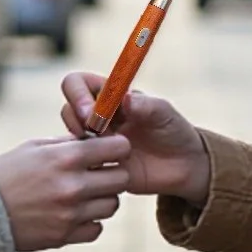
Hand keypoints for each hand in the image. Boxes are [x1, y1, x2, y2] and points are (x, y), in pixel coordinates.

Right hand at [0, 134, 131, 251]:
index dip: (118, 148)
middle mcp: (73, 185)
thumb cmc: (6, 173)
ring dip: (103, 198)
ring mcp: (71, 214)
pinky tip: (74, 213)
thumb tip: (96, 141)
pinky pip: (97, 228)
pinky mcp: (64, 236)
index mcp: (66, 157)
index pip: (118, 149)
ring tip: (85, 194)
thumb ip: (68, 144)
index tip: (111, 151)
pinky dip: (90, 221)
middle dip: (114, 174)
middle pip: (122, 179)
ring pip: (112, 205)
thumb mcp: (34, 147)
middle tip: (100, 173)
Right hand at [59, 72, 210, 207]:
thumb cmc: (174, 131)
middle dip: (76, 120)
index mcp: (110, 95)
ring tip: (108, 152)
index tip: (91, 111)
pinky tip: (107, 168)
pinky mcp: (99, 164)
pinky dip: (87, 164)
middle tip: (97, 132)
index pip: (77, 83)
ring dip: (83, 143)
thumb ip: (146, 105)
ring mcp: (96, 141)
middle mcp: (98, 116)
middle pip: (68, 109)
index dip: (77, 94)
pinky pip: (80, 163)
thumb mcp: (164, 113)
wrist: (183, 165)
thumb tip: (125, 99)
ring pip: (71, 137)